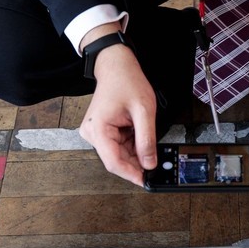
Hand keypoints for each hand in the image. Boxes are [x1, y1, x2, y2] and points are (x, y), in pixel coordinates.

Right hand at [79, 43, 157, 186]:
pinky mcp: (102, 132)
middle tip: (156, 164)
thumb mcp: (144, 111)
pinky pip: (119, 146)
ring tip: (148, 141)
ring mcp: (96, 133)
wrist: (117, 66)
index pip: (114, 162)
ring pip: (119, 155)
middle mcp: (92, 134)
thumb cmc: (126, 81)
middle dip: (137, 163)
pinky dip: (132, 146)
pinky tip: (140, 137)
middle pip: (117, 160)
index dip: (132, 174)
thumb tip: (149, 163)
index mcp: (98, 129)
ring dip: (136, 153)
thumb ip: (147, 140)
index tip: (147, 181)